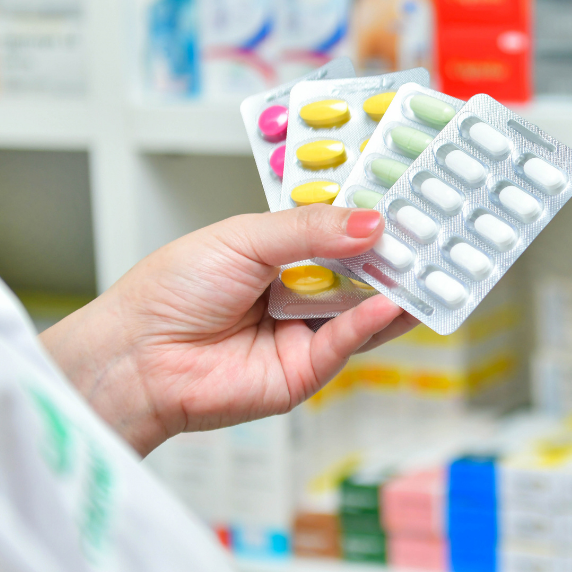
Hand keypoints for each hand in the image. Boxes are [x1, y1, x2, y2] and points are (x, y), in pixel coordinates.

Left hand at [40, 206, 419, 456]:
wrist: (136, 357)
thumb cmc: (170, 293)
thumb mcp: (244, 238)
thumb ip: (310, 229)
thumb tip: (371, 223)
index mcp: (281, 251)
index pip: (341, 229)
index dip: (373, 216)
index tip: (412, 199)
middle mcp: (299, 290)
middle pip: (362, 270)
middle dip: (397, 253)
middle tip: (436, 232)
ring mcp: (305, 332)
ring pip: (365, 309)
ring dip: (398, 289)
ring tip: (429, 267)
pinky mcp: (306, 372)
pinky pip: (347, 343)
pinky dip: (371, 323)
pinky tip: (387, 302)